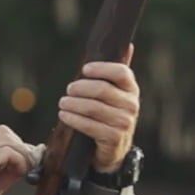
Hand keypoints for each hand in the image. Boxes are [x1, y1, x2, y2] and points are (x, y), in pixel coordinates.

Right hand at [0, 125, 38, 194]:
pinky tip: (19, 173)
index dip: (15, 145)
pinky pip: (8, 152)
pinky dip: (19, 161)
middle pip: (4, 132)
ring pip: (8, 139)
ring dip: (22, 154)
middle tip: (28, 164)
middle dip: (21, 146)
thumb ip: (7, 172)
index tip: (25, 161)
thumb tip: (25, 165)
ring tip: (24, 170)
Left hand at [58, 44, 139, 172]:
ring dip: (73, 104)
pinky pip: (89, 125)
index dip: (102, 68)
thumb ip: (118, 73)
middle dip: (81, 88)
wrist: (114, 150)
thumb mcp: (117, 94)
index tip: (85, 69)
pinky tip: (64, 115)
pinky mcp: (113, 138)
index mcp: (132, 89)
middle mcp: (132, 105)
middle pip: (102, 90)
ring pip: (93, 108)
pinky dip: (73, 119)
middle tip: (68, 89)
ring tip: (62, 102)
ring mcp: (124, 123)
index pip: (121, 72)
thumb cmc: (110, 115)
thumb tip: (128, 45)